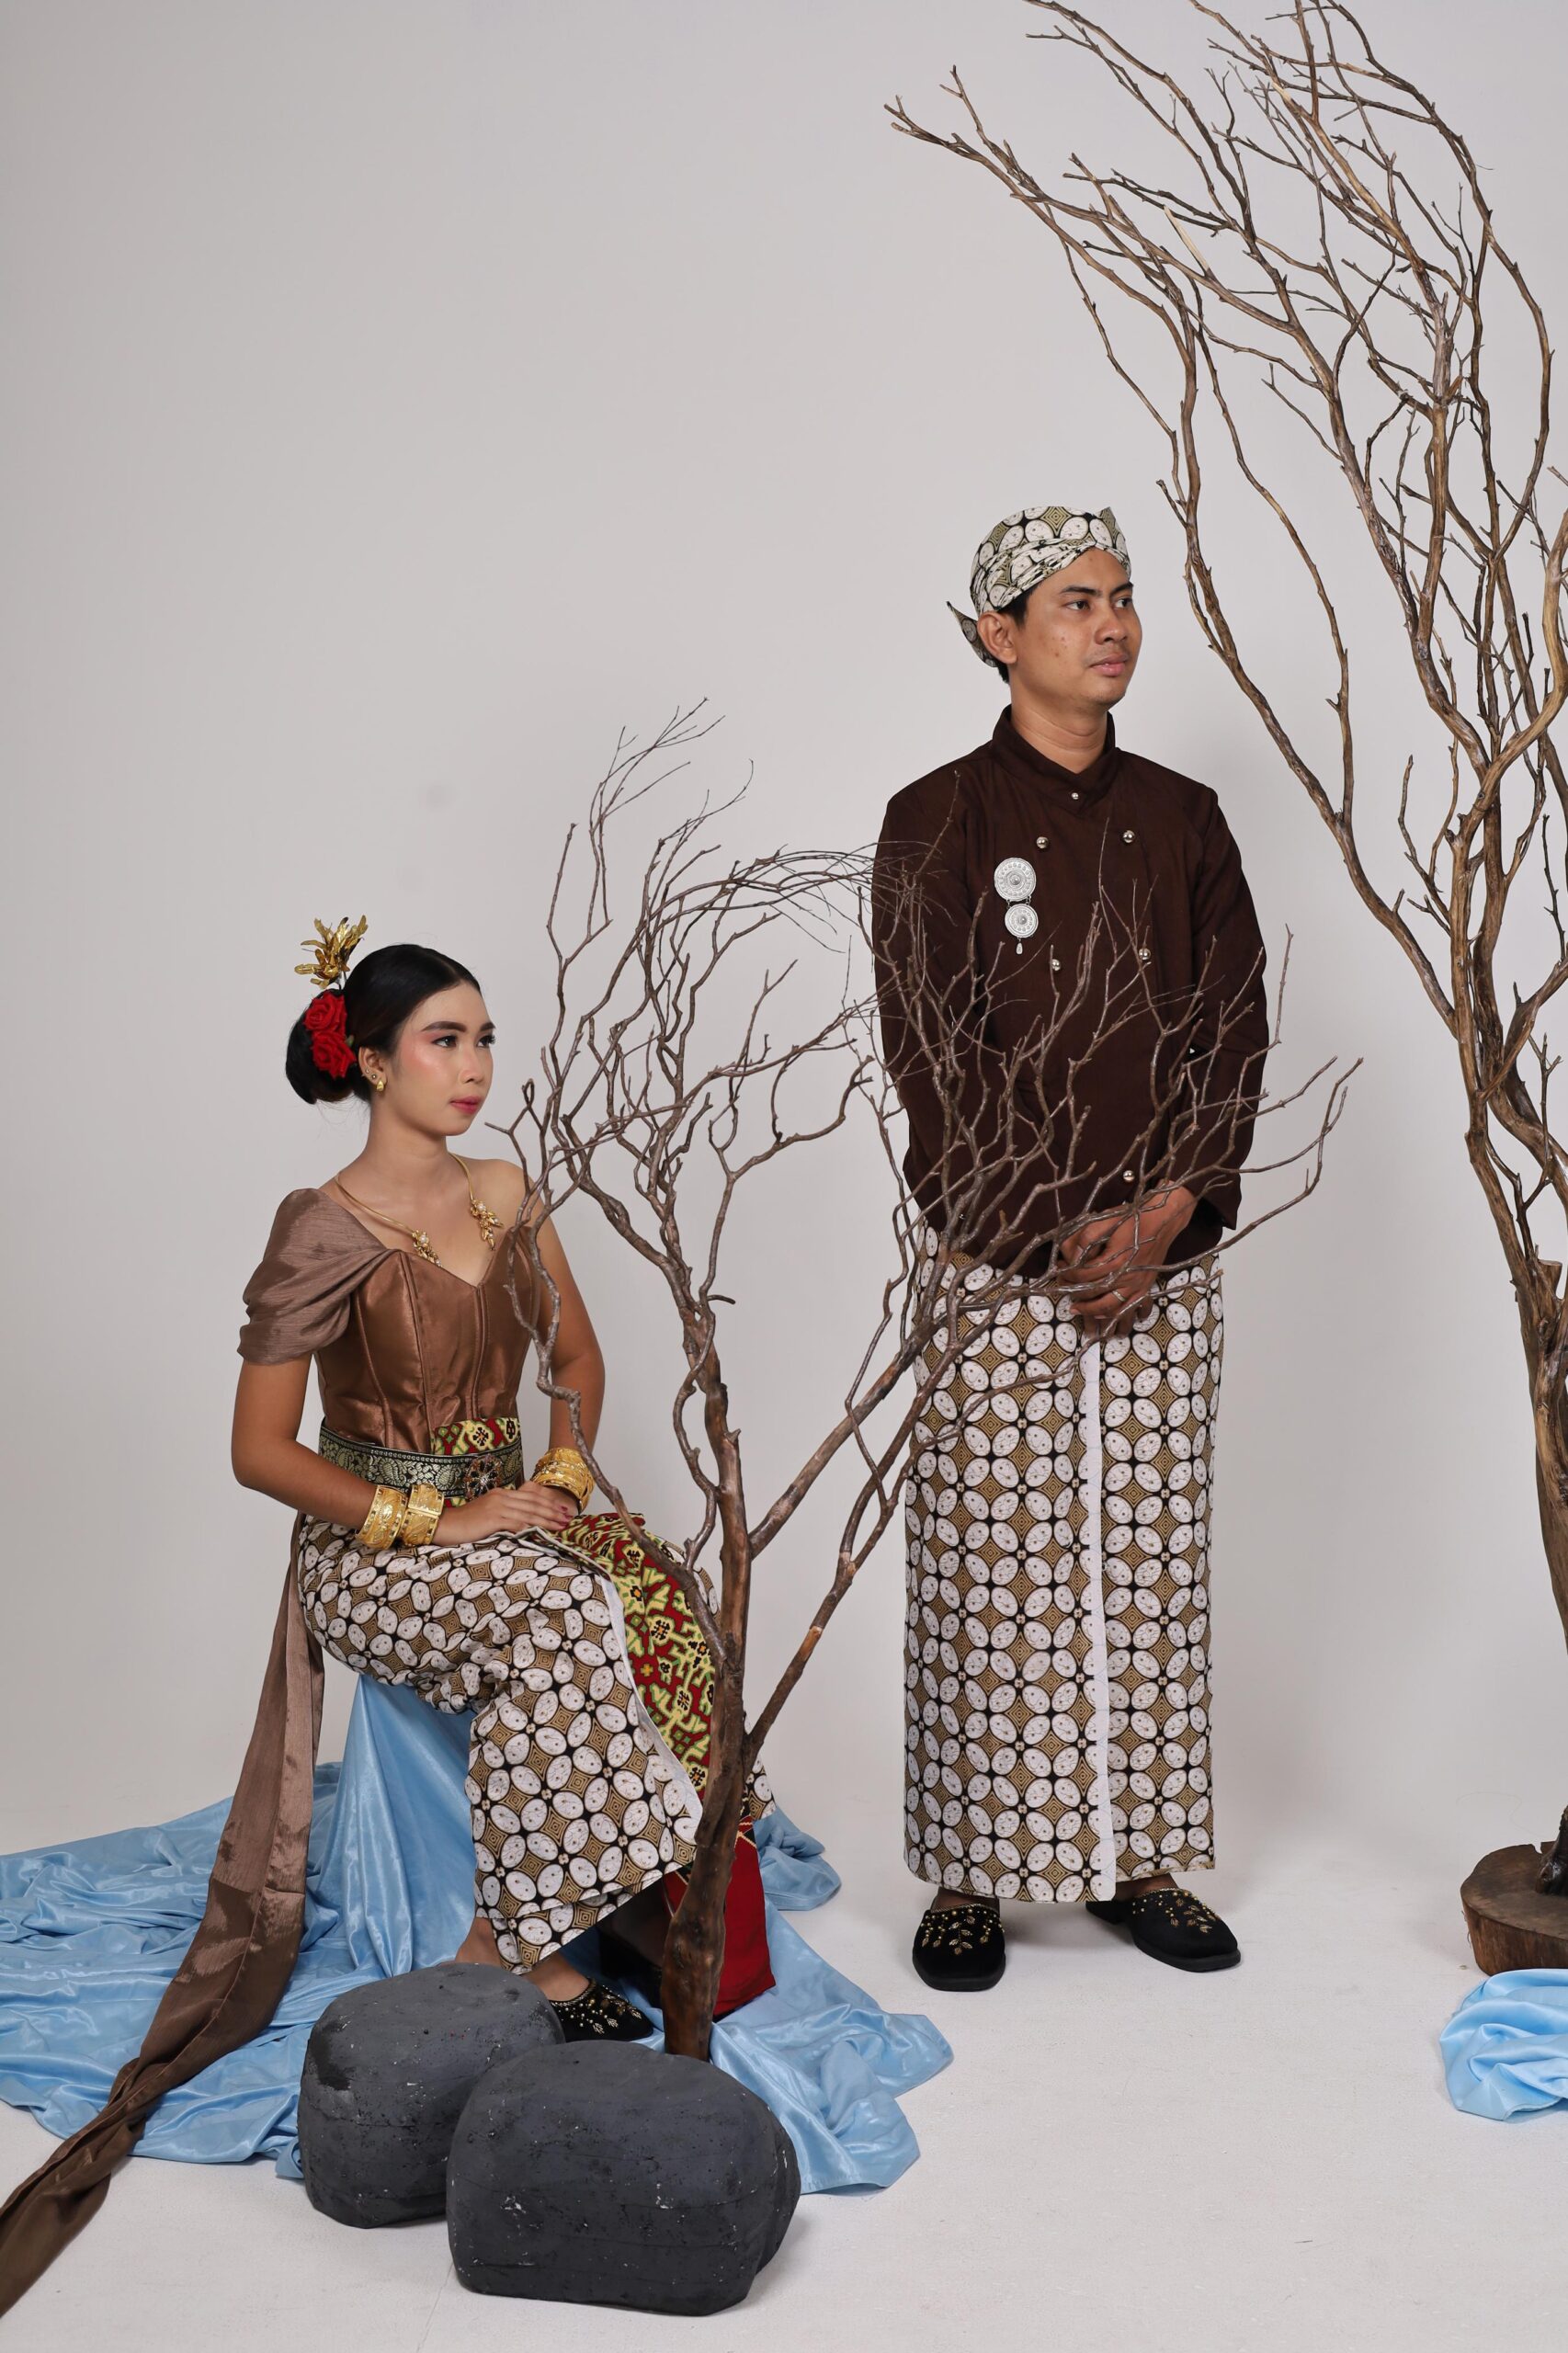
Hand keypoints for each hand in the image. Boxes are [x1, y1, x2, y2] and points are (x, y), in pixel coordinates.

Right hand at [439, 1480, 578, 1543]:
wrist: (444, 1525)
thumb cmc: (465, 1524)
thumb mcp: (488, 1513)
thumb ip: (506, 1513)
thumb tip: (524, 1521)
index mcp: (502, 1493)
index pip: (532, 1494)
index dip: (550, 1500)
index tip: (563, 1509)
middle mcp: (502, 1497)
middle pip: (534, 1502)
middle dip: (554, 1510)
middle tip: (568, 1518)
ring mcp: (497, 1507)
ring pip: (529, 1512)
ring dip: (548, 1520)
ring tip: (561, 1526)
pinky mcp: (493, 1519)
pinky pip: (517, 1522)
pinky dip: (532, 1527)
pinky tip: (542, 1532)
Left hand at [1055, 1184, 1196, 1333]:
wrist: (1161, 1221)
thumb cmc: (1132, 1219)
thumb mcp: (1105, 1221)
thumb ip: (1086, 1238)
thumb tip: (1071, 1257)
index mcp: (1114, 1261)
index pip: (1084, 1275)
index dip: (1068, 1275)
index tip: (1059, 1271)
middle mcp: (1127, 1277)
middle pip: (1094, 1293)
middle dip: (1074, 1293)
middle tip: (1062, 1288)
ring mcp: (1138, 1285)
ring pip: (1110, 1307)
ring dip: (1090, 1311)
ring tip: (1076, 1309)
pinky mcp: (1145, 1288)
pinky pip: (1128, 1309)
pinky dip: (1113, 1315)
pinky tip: (1101, 1315)